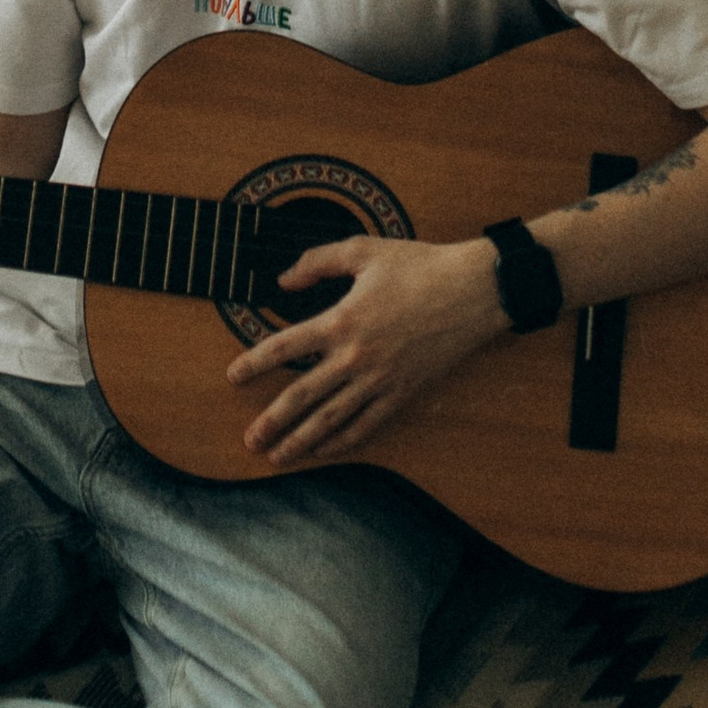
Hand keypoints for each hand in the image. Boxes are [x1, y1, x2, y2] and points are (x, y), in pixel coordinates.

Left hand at [231, 233, 503, 465]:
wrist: (474, 291)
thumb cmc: (419, 266)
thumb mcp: (363, 250)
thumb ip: (317, 262)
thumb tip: (282, 280)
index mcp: (341, 320)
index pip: (284, 347)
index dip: (254, 364)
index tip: (233, 377)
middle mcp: (356, 357)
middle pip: (302, 396)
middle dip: (272, 421)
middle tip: (249, 440)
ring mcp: (381, 380)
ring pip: (332, 419)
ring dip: (301, 441)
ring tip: (278, 457)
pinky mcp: (403, 392)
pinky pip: (367, 424)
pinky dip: (343, 441)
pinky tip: (325, 451)